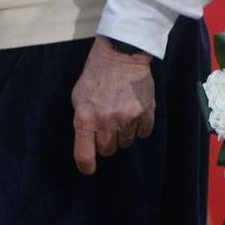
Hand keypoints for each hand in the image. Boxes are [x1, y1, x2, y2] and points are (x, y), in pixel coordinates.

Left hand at [71, 36, 156, 174]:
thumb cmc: (95, 75)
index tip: (89, 169)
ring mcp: (128, 118)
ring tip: (123, 118)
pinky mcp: (146, 112)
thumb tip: (88, 140)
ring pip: (126, 143)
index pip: (84, 155)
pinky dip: (140, 128)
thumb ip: (83, 120)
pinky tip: (136, 116)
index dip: (86, 166)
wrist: (121, 54)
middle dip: (107, 143)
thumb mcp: (78, 97)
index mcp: (85, 119)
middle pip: (108, 150)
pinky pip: (144, 133)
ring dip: (124, 135)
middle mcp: (106, 122)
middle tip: (108, 129)